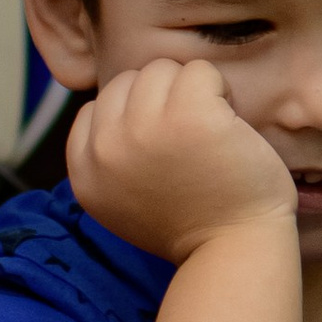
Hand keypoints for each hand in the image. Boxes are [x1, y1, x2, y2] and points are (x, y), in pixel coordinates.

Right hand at [64, 57, 294, 261]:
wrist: (235, 251)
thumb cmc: (194, 222)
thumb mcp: (125, 199)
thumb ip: (110, 157)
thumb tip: (117, 103)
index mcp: (86, 172)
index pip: (98, 107)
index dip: (138, 119)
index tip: (165, 154)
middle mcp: (106, 149)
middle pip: (129, 81)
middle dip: (164, 100)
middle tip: (191, 143)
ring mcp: (144, 130)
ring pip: (162, 70)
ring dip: (192, 92)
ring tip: (209, 134)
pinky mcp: (190, 114)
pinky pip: (200, 71)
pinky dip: (221, 91)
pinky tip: (229, 127)